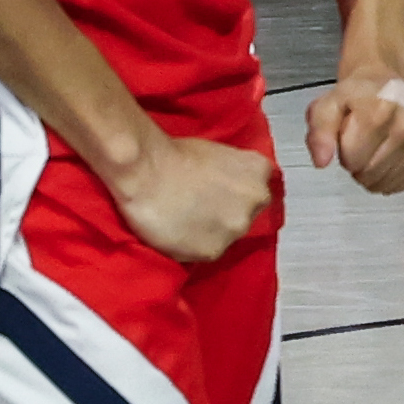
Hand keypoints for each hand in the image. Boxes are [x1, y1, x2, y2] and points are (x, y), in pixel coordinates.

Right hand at [113, 127, 279, 265]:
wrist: (146, 171)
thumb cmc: (172, 154)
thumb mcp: (214, 151)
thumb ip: (231, 171)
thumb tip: (225, 183)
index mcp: (258, 171)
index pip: (257, 189)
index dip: (236, 192)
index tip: (218, 192)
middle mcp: (255, 201)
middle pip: (245, 214)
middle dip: (225, 213)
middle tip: (197, 206)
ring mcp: (235, 228)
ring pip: (226, 236)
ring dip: (209, 231)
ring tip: (181, 219)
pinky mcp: (213, 251)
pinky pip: (205, 252)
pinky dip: (191, 246)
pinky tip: (174, 230)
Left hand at [305, 71, 403, 196]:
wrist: (390, 84)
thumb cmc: (359, 96)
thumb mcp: (328, 105)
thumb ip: (320, 133)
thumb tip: (321, 162)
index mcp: (380, 111)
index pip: (351, 161)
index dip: (345, 153)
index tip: (350, 136)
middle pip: (369, 176)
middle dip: (358, 165)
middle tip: (363, 142)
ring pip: (386, 185)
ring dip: (375, 174)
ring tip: (377, 148)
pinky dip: (396, 178)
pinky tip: (392, 158)